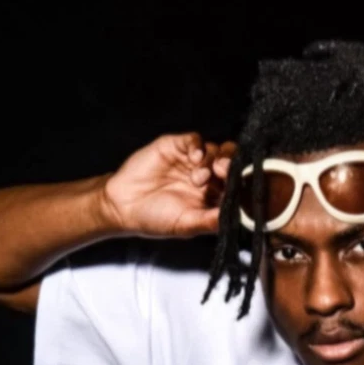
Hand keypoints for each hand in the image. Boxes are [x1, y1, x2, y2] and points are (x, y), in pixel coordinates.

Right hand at [100, 133, 236, 238]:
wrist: (123, 205)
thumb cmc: (155, 219)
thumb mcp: (186, 225)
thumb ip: (210, 221)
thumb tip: (237, 219)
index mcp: (213, 196)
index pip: (236, 184)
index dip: (241, 183)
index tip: (240, 186)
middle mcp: (207, 177)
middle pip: (230, 163)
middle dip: (231, 165)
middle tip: (223, 172)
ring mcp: (192, 160)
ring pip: (216, 150)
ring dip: (212, 160)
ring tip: (198, 176)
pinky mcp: (177, 146)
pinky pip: (195, 140)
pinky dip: (197, 146)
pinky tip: (193, 157)